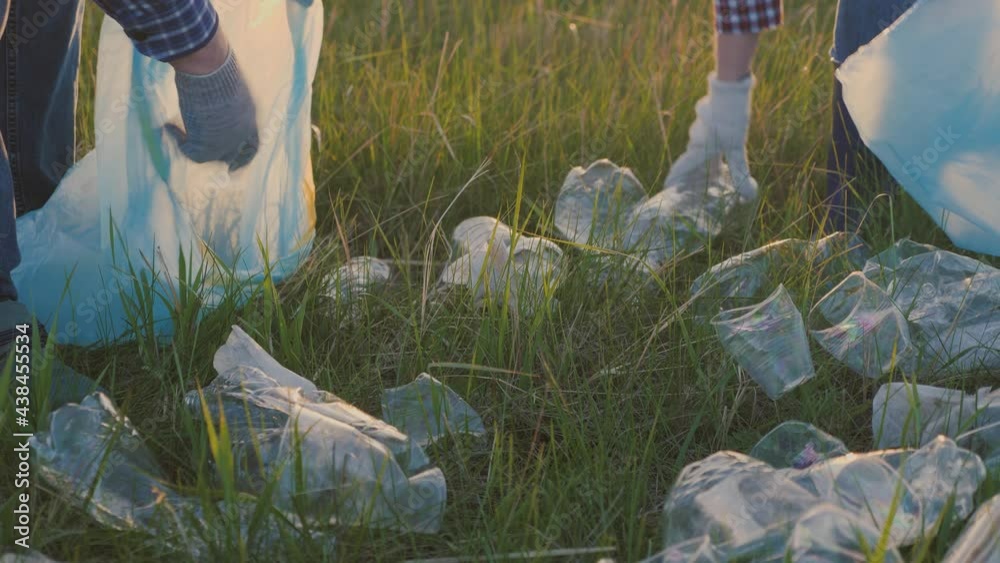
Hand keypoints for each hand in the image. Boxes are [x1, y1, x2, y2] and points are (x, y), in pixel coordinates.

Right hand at [167, 31, 258, 171]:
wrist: (211, 73)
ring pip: (208, 155)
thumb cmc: (219, 72)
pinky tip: (169, 127)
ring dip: (193, 143)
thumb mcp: (232, 90)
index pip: (252, 147)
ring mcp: (225, 145)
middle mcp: (241, 138)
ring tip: (179, 130)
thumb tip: (218, 98)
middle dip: (220, 158)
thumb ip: (230, 103)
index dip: (243, 155)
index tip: (234, 163)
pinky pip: (188, 150)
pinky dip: (177, 138)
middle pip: (233, 158)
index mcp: (250, 122)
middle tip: (203, 154)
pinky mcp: (206, 148)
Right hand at [664, 73, 757, 201]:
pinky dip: (712, 136)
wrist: (728, 90)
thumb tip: (748, 196)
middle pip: (692, 155)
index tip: (667, 186)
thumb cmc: (729, 122)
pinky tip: (722, 133)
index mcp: (699, 150)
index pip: (681, 167)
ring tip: (718, 156)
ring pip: (700, 141)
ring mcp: (700, 124)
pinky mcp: (707, 115)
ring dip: (706, 149)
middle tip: (700, 174)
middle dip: (695, 165)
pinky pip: (706, 129)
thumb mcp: (736, 149)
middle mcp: (696, 138)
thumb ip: (739, 171)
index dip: (674, 178)